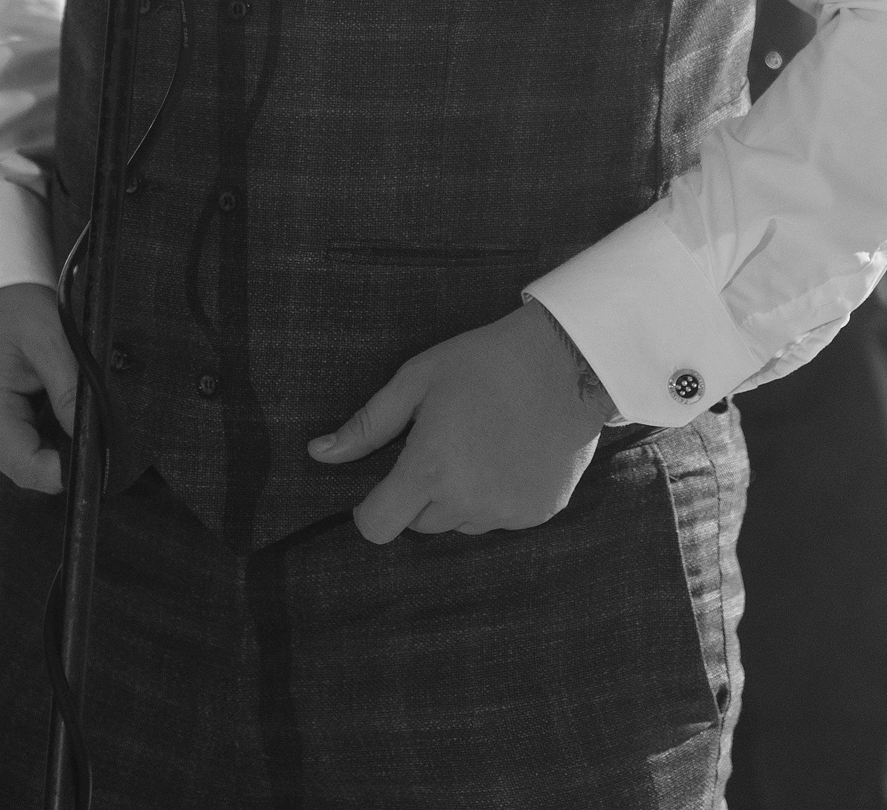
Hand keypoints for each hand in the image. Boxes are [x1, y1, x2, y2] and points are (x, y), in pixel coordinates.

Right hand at [0, 282, 77, 494]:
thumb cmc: (18, 312)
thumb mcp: (52, 340)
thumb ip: (69, 392)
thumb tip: (90, 439)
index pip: (29, 468)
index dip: (67, 468)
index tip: (98, 447)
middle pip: (28, 472)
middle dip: (63, 456)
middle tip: (89, 421)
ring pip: (26, 464)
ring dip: (53, 446)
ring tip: (66, 407)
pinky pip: (19, 449)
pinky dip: (41, 437)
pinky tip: (51, 409)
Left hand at [308, 299, 615, 543]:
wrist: (567, 360)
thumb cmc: (484, 361)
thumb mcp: (418, 380)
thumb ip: (368, 425)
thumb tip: (318, 454)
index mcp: (430, 469)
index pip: (376, 526)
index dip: (370, 509)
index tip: (382, 485)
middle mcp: (467, 502)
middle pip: (419, 524)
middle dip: (419, 493)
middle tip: (443, 443)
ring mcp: (506, 513)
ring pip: (460, 523)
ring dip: (458, 497)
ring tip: (480, 443)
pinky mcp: (538, 514)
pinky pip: (499, 519)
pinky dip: (496, 496)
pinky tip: (510, 453)